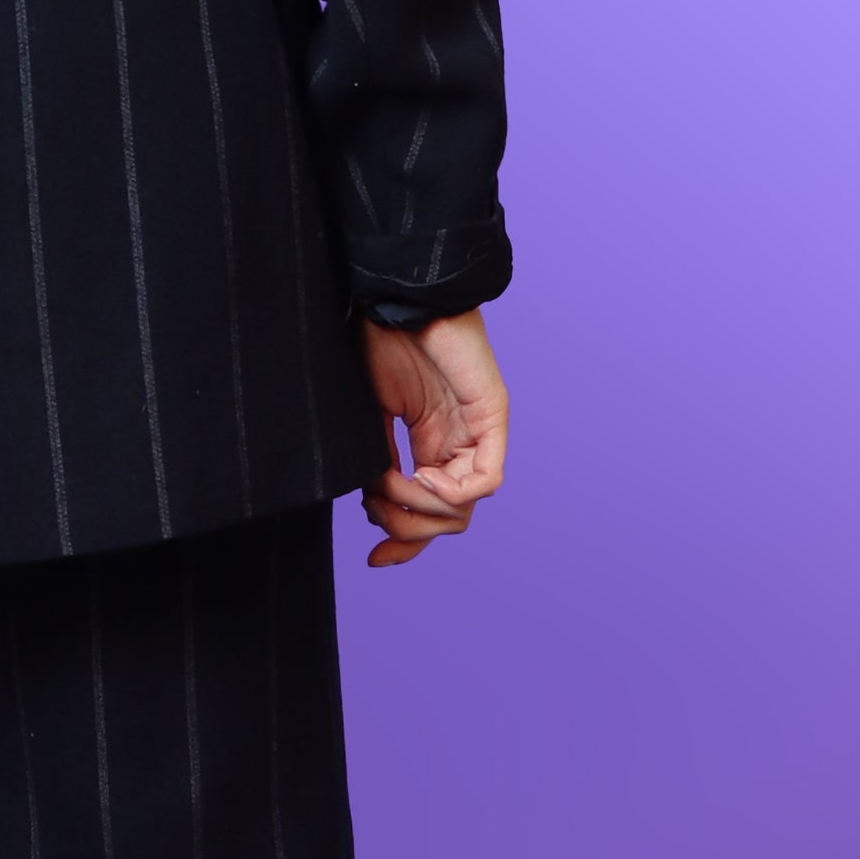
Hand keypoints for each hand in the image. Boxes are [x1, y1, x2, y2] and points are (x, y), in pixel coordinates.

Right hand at [359, 309, 507, 567]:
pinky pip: (485, 480)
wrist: (392, 298)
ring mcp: (475, 433)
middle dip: (407, 529)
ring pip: (464, 509)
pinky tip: (423, 478)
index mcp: (427, 446)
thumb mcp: (367, 418)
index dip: (403, 543)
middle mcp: (455, 446)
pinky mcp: (492, 417)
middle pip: (447, 521)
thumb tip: (373, 509)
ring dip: (422, 511)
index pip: (428, 513)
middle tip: (376, 511)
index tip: (373, 560)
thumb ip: (376, 465)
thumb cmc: (375, 342)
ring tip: (393, 486)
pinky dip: (452, 493)